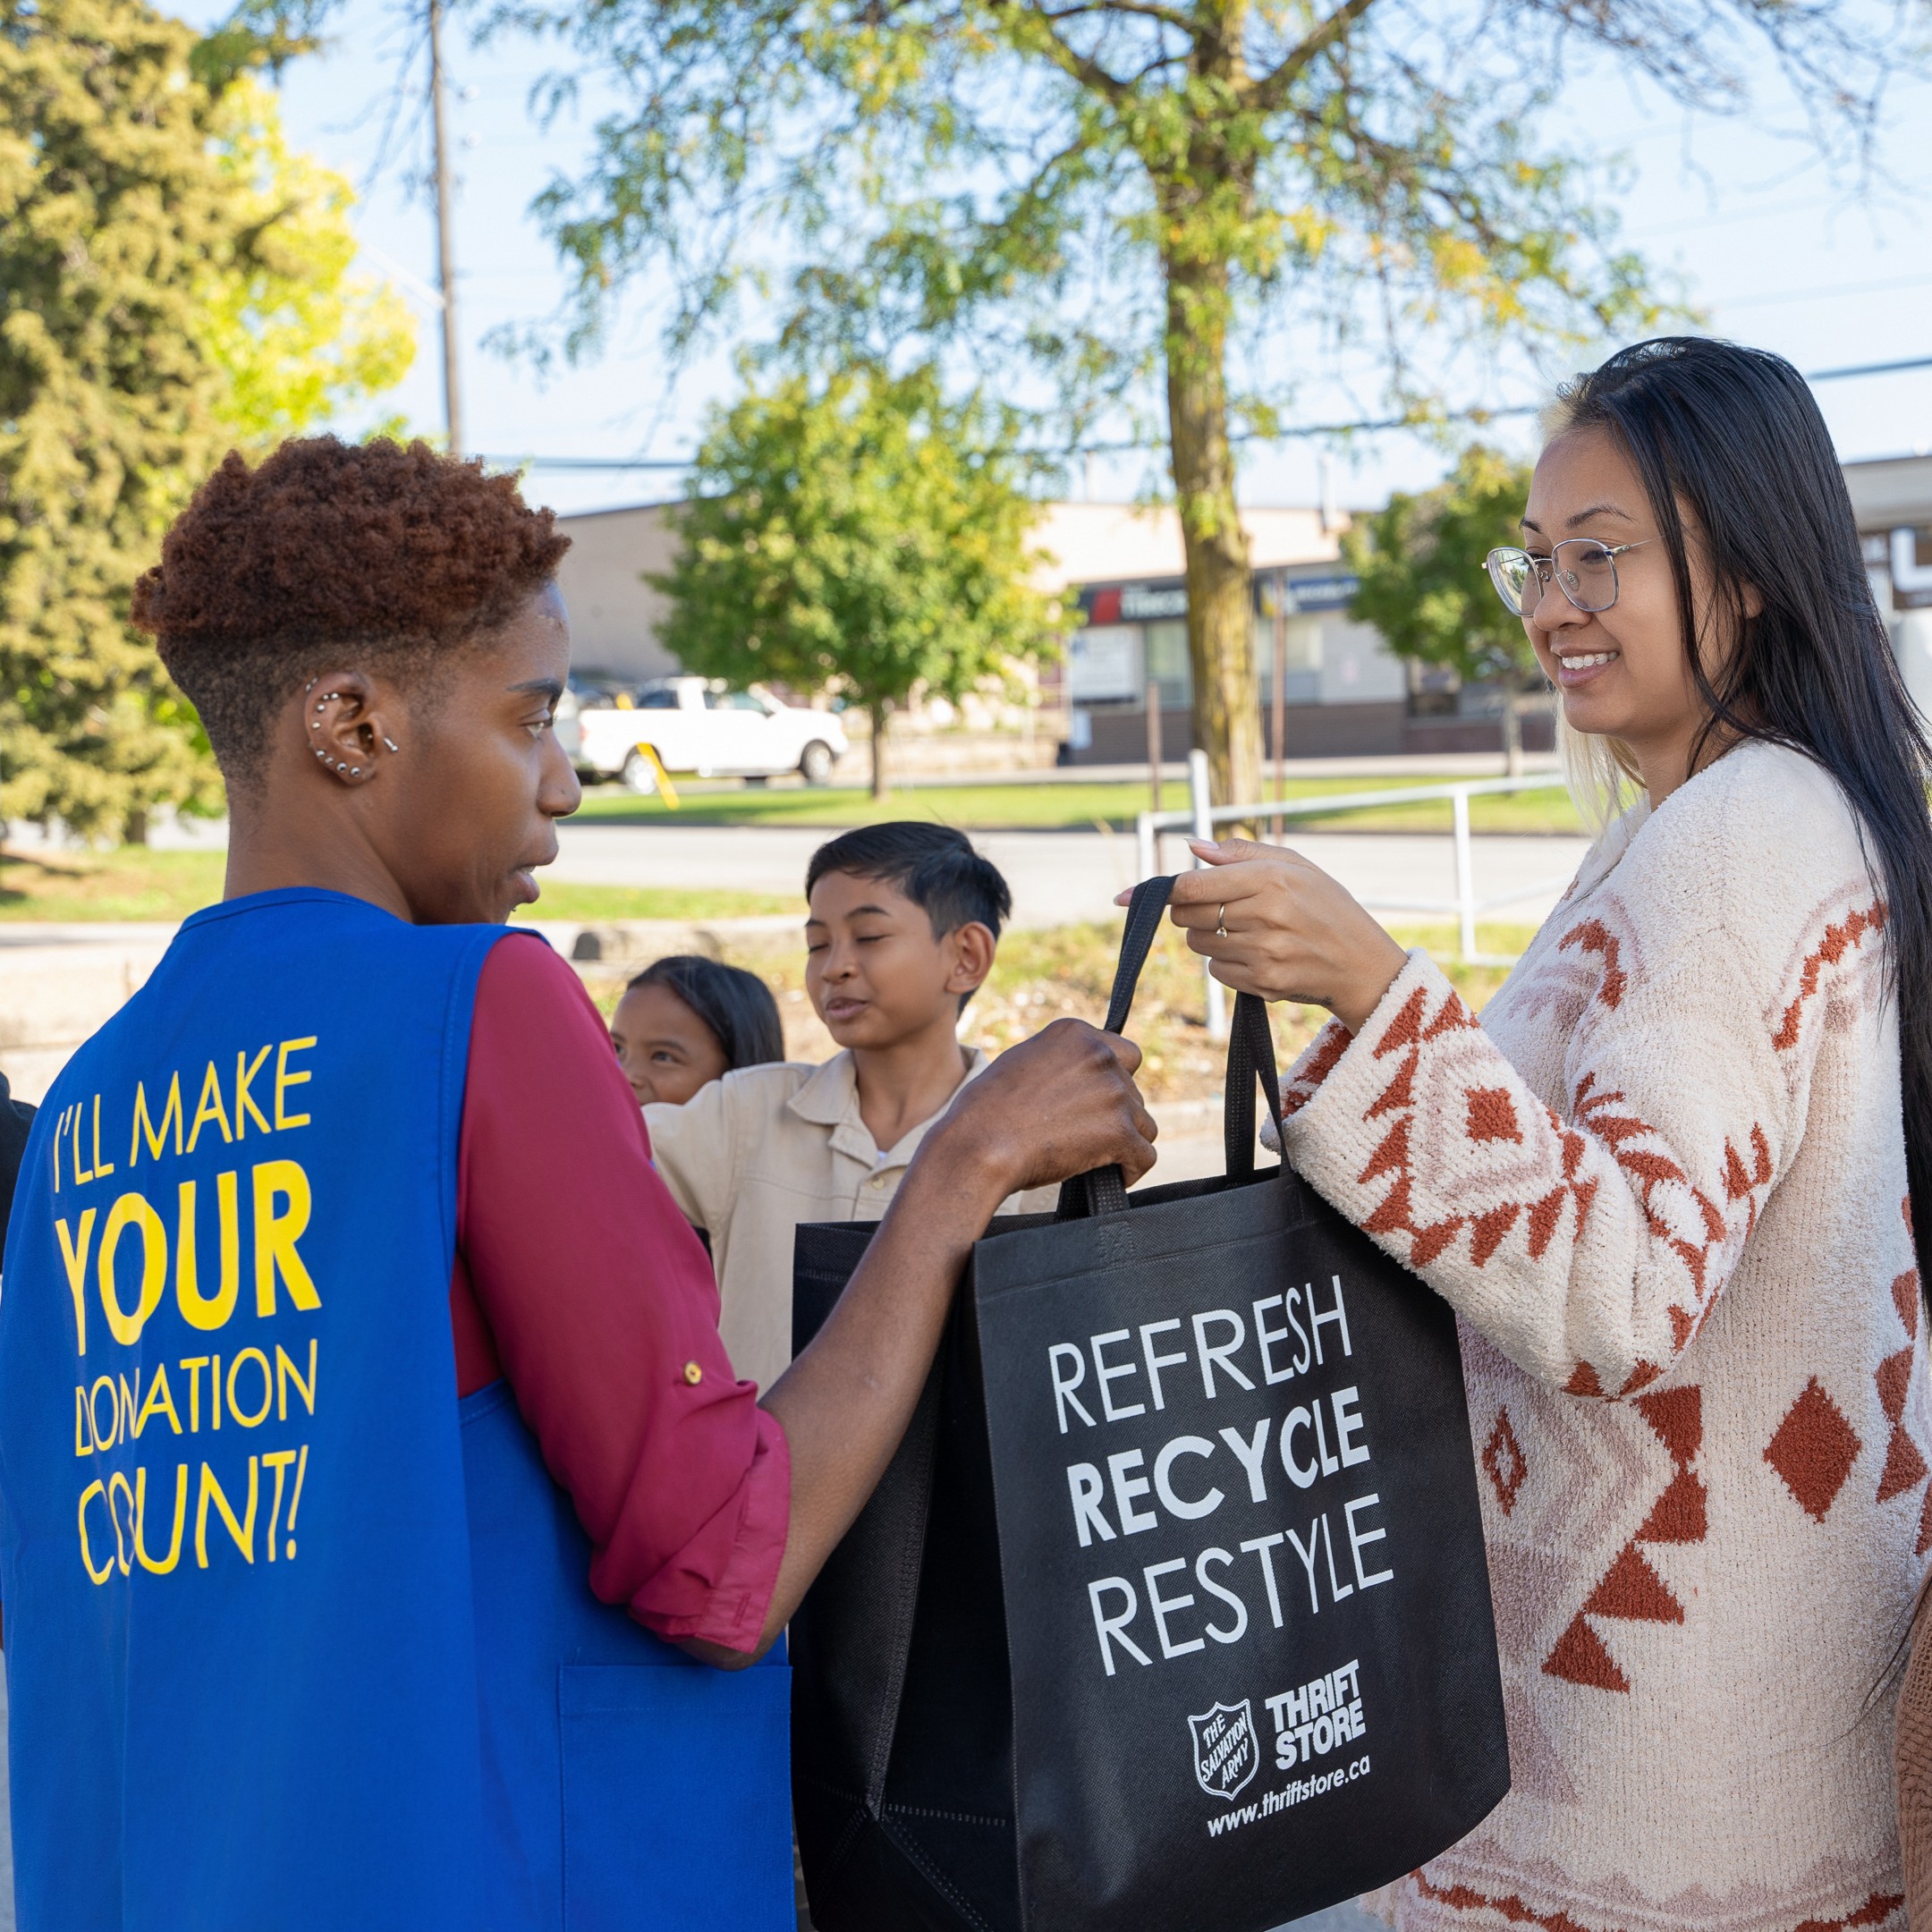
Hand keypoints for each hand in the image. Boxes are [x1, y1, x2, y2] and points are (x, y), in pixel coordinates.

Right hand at [928, 1017, 1156, 1197]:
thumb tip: (1078, 1078)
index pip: (1122, 1053)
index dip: (1113, 1081)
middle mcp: (1099, 1054)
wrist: (979, 1146)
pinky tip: (1116, 1176)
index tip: (1099, 1103)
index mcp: (1074, 1033)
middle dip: (1117, 1113)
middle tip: (1089, 1136)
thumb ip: (1059, 1062)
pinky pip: (1145, 1155)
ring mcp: (1113, 1091)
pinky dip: (1132, 1169)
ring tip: (1099, 1158)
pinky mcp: (1120, 1131)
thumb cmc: (985, 1113)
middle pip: (1133, 1089)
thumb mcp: (1021, 1063)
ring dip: (1126, 1141)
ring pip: (1143, 1123)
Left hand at [1120, 838, 1407, 1033]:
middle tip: (1221, 907)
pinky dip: (1226, 962)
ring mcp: (1263, 952)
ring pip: (1198, 944)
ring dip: (1210, 937)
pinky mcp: (1263, 982)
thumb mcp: (1295, 864)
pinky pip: (1216, 970)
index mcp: (1270, 878)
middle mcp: (1265, 914)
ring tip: (1249, 931)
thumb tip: (1194, 846)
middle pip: (1186, 915)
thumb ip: (1241, 852)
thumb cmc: (1325, 905)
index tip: (1127, 897)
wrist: (1362, 962)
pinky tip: (1259, 954)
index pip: (1192, 885)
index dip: (1158, 891)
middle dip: (1190, 911)